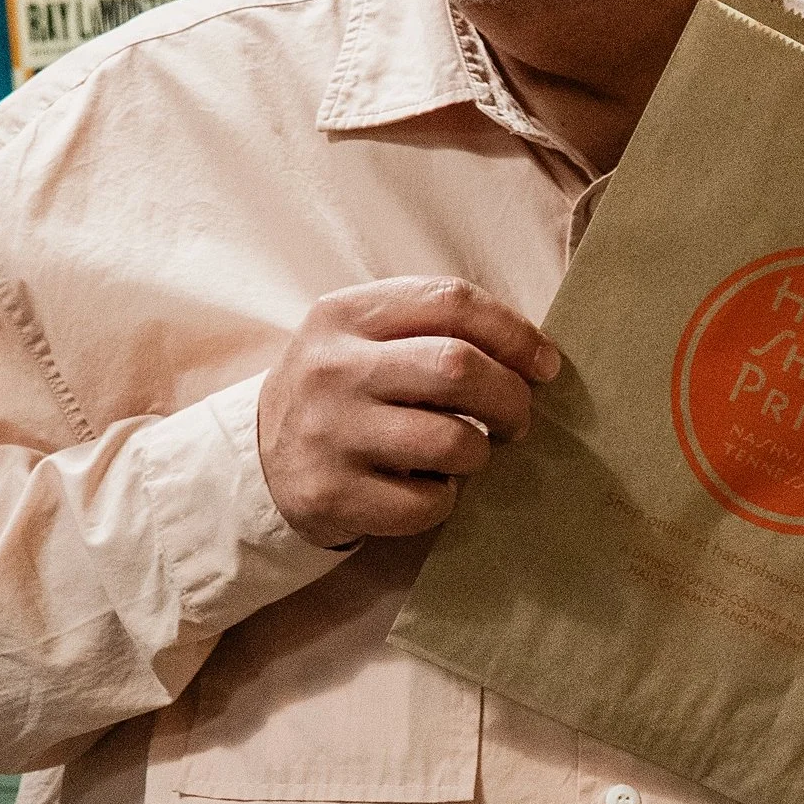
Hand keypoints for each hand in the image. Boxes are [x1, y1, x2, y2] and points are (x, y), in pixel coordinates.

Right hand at [257, 277, 559, 548]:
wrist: (259, 461)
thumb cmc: (342, 392)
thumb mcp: (365, 338)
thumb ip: (434, 329)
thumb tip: (534, 357)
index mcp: (345, 314)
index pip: (451, 301)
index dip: (514, 332)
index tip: (544, 365)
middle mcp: (332, 368)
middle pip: (458, 367)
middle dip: (510, 397)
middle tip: (517, 418)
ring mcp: (328, 432)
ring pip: (452, 440)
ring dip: (480, 452)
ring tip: (468, 453)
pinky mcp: (331, 495)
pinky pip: (426, 502)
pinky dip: (444, 499)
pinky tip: (427, 487)